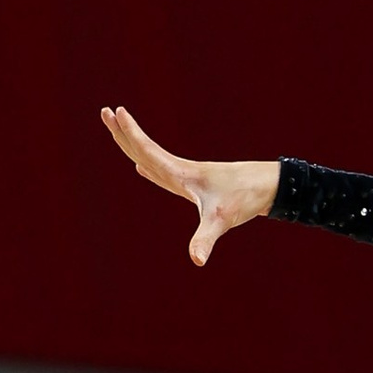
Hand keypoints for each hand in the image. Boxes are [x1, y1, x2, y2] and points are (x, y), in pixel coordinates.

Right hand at [102, 107, 279, 267]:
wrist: (267, 187)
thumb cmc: (244, 200)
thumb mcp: (222, 220)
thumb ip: (205, 239)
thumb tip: (196, 260)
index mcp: (181, 174)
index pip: (149, 150)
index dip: (131, 134)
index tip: (115, 112)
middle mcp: (181, 171)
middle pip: (145, 149)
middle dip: (124, 133)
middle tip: (105, 112)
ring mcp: (187, 177)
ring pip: (153, 158)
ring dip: (134, 146)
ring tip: (118, 131)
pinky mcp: (195, 185)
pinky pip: (164, 173)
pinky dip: (149, 169)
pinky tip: (142, 168)